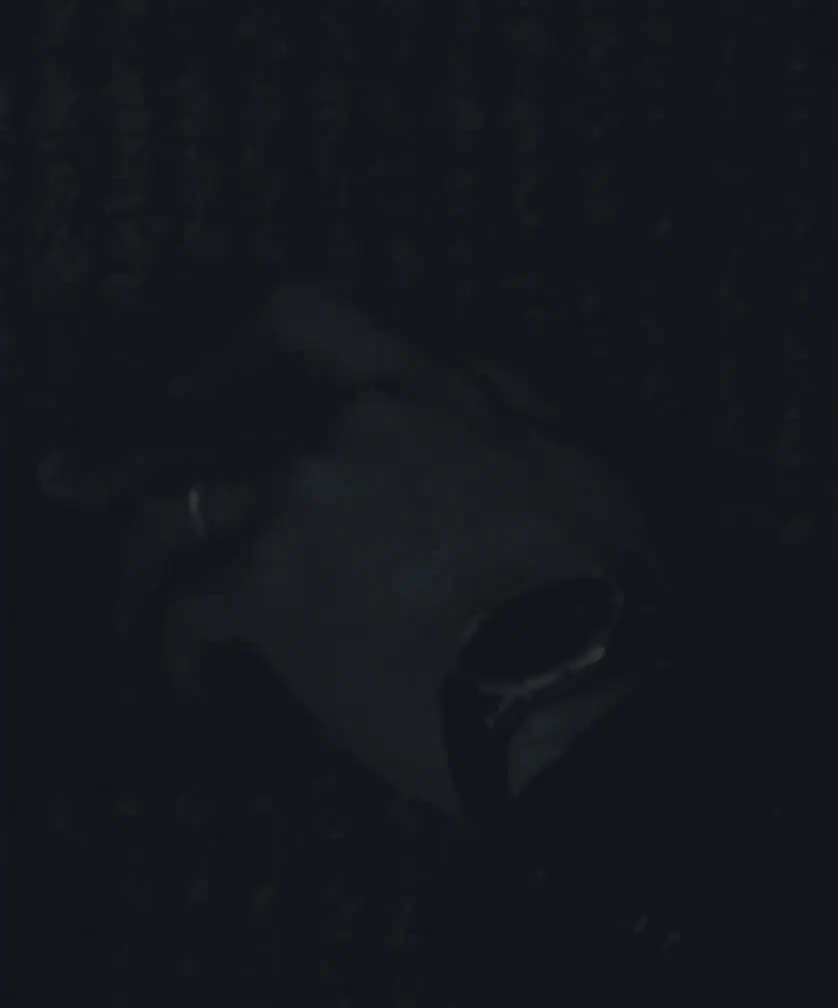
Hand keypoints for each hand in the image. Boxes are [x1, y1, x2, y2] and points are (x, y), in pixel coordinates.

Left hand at [31, 278, 666, 814]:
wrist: (569, 677)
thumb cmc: (598, 582)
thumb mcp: (575, 455)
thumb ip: (503, 401)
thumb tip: (454, 372)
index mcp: (423, 387)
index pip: (303, 315)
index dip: (233, 346)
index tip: (197, 384)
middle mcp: (341, 432)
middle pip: (198, 429)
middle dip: (121, 455)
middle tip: (68, 479)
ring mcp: (293, 510)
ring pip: (170, 516)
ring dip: (134, 570)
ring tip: (127, 617)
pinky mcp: (265, 596)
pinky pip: (188, 617)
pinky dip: (178, 660)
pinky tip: (190, 692)